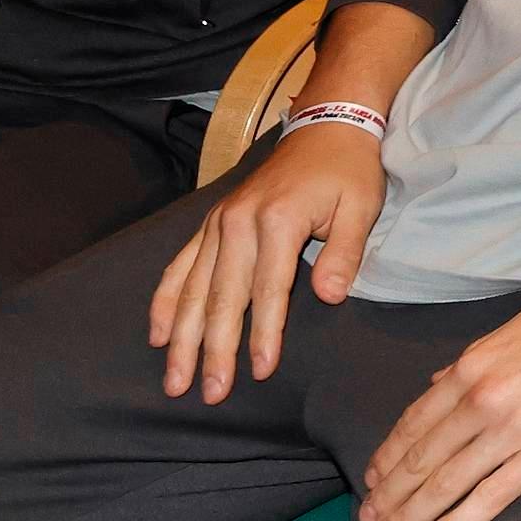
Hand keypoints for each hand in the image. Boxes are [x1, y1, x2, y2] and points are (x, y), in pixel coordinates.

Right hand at [149, 120, 388, 402]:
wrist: (325, 127)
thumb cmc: (348, 171)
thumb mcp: (361, 207)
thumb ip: (345, 253)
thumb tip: (330, 296)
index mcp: (276, 220)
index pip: (267, 289)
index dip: (264, 333)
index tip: (260, 371)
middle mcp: (237, 222)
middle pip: (221, 297)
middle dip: (213, 349)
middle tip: (207, 393)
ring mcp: (218, 223)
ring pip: (192, 289)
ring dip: (182, 337)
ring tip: (175, 379)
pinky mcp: (211, 223)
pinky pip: (179, 266)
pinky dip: (166, 302)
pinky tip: (159, 335)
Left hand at [355, 263, 520, 520]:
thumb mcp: (518, 329)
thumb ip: (473, 360)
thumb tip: (439, 382)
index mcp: (474, 366)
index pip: (415, 421)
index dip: (388, 456)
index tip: (372, 480)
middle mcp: (484, 399)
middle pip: (421, 457)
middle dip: (389, 495)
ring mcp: (514, 429)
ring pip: (445, 483)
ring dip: (410, 516)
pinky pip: (491, 496)